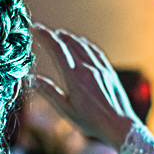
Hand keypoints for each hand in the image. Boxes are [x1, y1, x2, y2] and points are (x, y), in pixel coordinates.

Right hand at [33, 25, 137, 146]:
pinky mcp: (109, 72)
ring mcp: (100, 69)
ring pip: (83, 46)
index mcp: (75, 78)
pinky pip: (96, 52)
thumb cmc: (92, 122)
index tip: (36, 28)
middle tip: (44, 31)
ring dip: (70, 38)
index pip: (58, 50)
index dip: (46, 37)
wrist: (120, 125)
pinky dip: (86, 44)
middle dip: (56, 35)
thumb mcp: (66, 111)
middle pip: (70, 44)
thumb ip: (50, 93)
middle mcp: (88, 69)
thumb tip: (32, 79)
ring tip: (60, 34)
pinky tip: (82, 43)